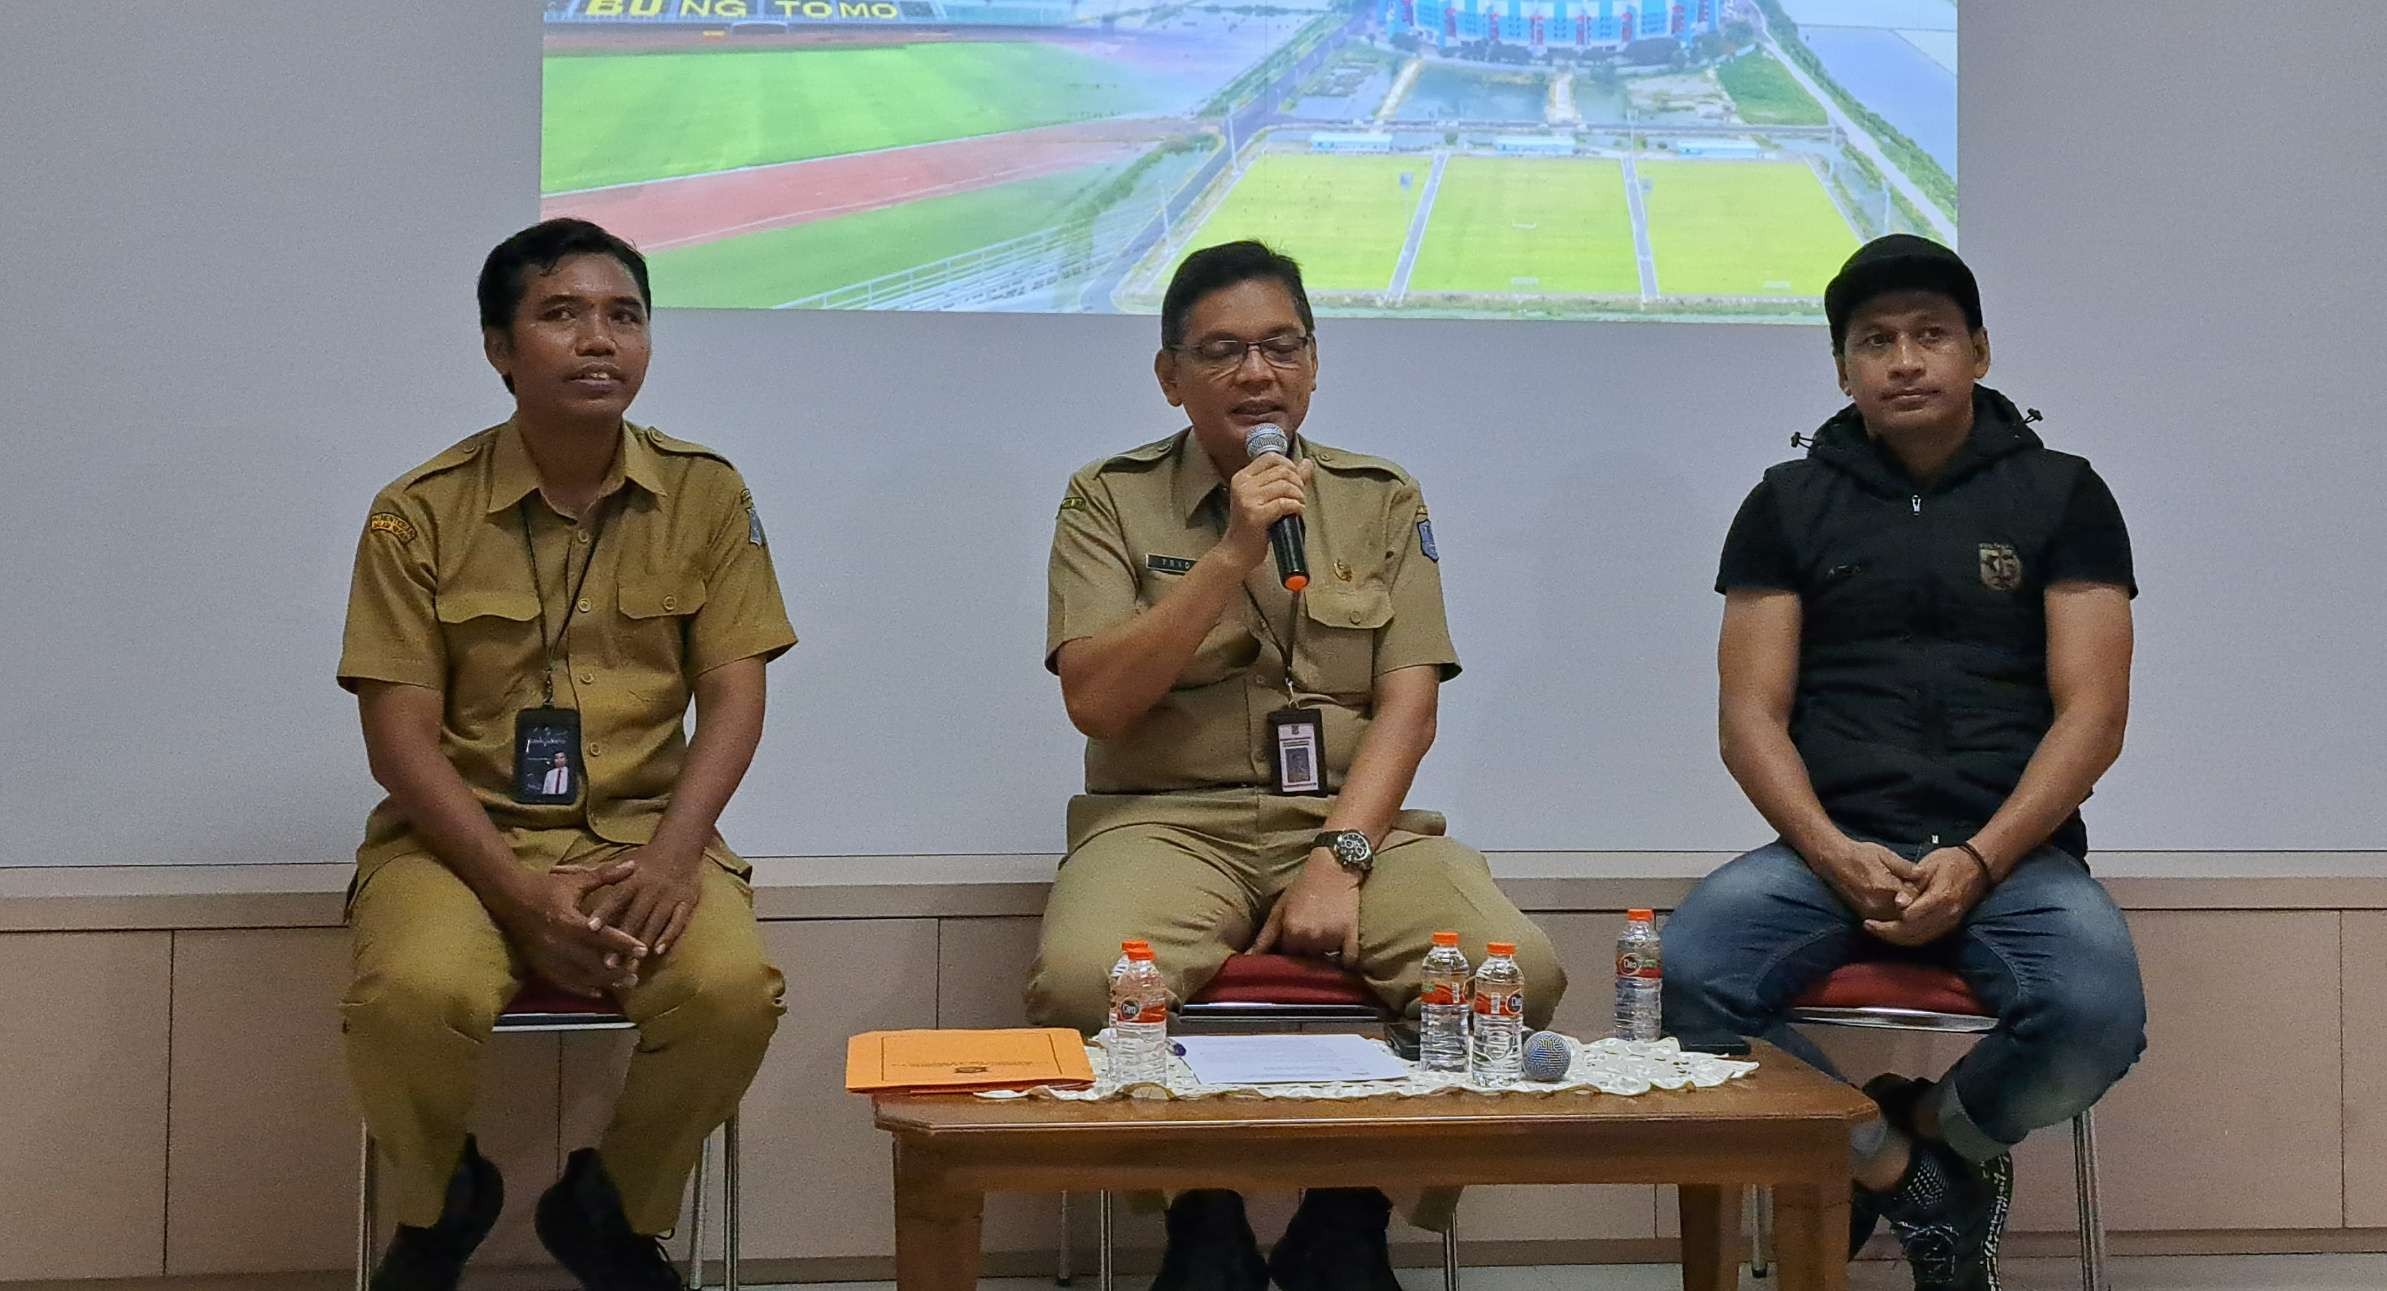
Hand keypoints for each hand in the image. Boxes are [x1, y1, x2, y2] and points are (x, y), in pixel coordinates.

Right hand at [496, 860, 647, 996]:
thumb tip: (634, 866)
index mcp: (569, 920)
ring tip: (623, 986)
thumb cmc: (545, 886)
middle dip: (615, 971)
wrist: (508, 896)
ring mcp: (547, 956)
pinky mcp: (539, 964)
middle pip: (592, 962)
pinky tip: (597, 993)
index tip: (644, 951)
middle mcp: (558, 942)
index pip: (602, 936)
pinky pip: (562, 981)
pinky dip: (580, 989)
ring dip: (602, 982)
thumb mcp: (576, 880)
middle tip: (636, 977)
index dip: (624, 944)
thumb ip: (606, 876)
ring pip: (579, 975)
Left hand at [583, 845, 703, 957]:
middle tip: (608, 963)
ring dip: (642, 944)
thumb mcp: (622, 861)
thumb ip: (595, 872)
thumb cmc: (647, 858)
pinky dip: (668, 937)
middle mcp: (652, 888)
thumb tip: (560, 873)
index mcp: (634, 878)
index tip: (590, 928)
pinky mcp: (687, 902)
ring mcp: (670, 897)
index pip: (617, 896)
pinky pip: (678, 922)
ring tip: (631, 967)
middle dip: (622, 940)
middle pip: (635, 917)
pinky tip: (658, 952)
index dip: (604, 911)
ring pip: (655, 924)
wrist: (681, 845)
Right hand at [1219, 455, 1314, 571]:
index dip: (1289, 465)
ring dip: (1299, 496)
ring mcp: (1248, 499)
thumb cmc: (1253, 526)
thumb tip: (1307, 463)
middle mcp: (1243, 485)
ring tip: (1298, 506)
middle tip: (1299, 497)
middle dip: (1298, 483)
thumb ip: (1288, 479)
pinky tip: (1296, 514)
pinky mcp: (1256, 514)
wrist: (1238, 552)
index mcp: (1242, 477)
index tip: (1295, 480)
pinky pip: (1285, 503)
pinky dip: (1296, 507)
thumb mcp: (1267, 498)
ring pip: (1285, 486)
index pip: (1271, 458)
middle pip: (1282, 471)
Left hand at [1248, 849, 1361, 962]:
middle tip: (1309, 941)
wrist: (1333, 867)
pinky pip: (1348, 960)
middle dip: (1306, 956)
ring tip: (1322, 939)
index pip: (1287, 958)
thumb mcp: (1279, 908)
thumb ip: (1265, 936)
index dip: (1289, 953)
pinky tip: (1341, 953)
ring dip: (1324, 956)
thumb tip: (1249, 958)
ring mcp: (1332, 937)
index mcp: (1292, 931)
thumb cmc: (1302, 887)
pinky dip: (1345, 961)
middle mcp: (1311, 937)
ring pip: (1326, 961)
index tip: (1292, 946)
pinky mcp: (1351, 934)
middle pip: (1307, 962)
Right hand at [1807, 836, 1921, 920]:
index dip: (1922, 891)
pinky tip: (1896, 905)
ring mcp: (1870, 912)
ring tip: (1907, 900)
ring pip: (1897, 920)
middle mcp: (1877, 903)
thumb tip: (1923, 874)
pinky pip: (1885, 922)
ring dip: (1905, 913)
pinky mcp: (1864, 915)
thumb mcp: (1885, 854)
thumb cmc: (1860, 854)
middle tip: (1918, 893)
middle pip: (1907, 913)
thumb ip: (1905, 867)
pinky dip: (1894, 916)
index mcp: (1885, 887)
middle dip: (1915, 905)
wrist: (1834, 860)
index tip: (1923, 885)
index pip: (1914, 897)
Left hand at [1864, 848, 1990, 945]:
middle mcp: (1947, 915)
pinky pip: (1927, 937)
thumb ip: (1912, 886)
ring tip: (1877, 931)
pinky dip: (1909, 938)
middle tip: (1868, 927)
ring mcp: (1950, 922)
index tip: (1869, 920)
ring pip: (1919, 939)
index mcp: (1940, 898)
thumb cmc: (1950, 861)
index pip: (1909, 919)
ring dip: (1897, 938)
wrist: (1978, 866)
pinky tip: (1895, 934)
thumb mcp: (1928, 866)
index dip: (1888, 923)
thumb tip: (1898, 903)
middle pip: (1913, 933)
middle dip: (1888, 933)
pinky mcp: (1950, 925)